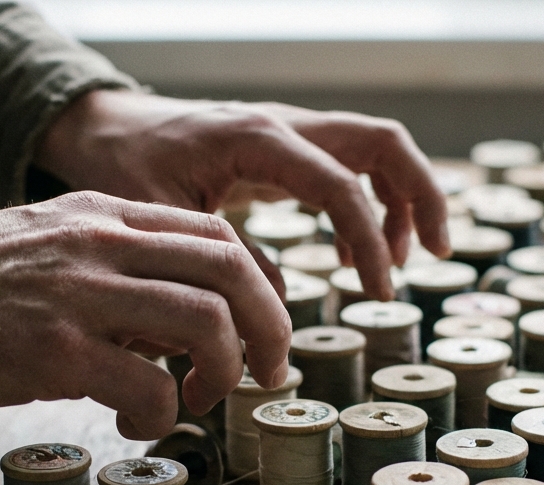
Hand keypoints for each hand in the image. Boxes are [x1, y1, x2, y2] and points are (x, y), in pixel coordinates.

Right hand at [0, 192, 289, 439]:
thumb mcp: (46, 247)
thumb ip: (112, 268)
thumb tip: (171, 325)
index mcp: (104, 214)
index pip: (217, 235)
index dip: (257, 287)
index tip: (258, 332)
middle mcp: (102, 242)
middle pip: (233, 269)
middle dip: (269, 328)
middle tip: (265, 373)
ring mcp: (82, 293)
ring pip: (206, 321)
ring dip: (222, 372)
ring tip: (196, 402)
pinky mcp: (56, 348)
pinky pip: (150, 385)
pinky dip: (162, 415)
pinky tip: (136, 424)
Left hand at [36, 90, 450, 299]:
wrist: (105, 130)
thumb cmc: (123, 168)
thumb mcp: (161, 222)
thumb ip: (223, 258)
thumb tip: (279, 299)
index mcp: (257, 139)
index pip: (341, 185)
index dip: (370, 241)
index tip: (377, 292)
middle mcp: (284, 126)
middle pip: (382, 142)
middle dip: (421, 195)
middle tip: (438, 253)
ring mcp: (289, 132)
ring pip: (374, 149)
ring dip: (402, 199)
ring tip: (400, 261)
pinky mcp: (285, 149)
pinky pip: (347, 166)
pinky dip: (368, 204)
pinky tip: (353, 256)